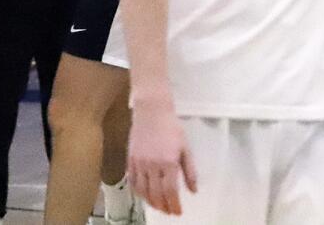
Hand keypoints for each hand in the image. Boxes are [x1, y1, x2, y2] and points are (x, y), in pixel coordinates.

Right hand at [128, 98, 197, 215]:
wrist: (151, 111)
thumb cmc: (171, 127)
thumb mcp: (185, 148)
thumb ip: (189, 171)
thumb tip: (193, 190)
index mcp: (168, 162)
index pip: (170, 191)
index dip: (174, 204)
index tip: (178, 211)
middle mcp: (152, 164)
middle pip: (156, 194)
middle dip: (163, 206)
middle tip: (169, 211)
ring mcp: (139, 162)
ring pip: (142, 190)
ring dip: (150, 201)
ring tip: (157, 205)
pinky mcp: (130, 158)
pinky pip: (132, 180)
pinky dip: (137, 191)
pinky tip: (143, 194)